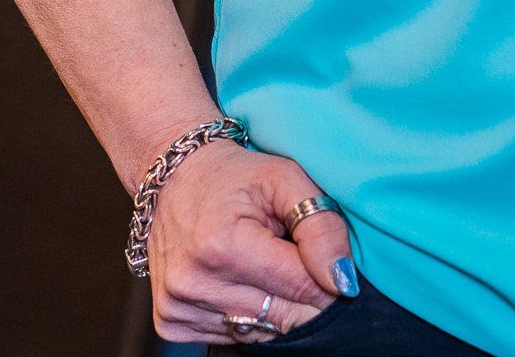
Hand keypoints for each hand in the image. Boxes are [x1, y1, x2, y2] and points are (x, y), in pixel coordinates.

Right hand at [145, 138, 357, 344]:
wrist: (174, 178)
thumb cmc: (233, 175)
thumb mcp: (284, 178)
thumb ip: (321, 225)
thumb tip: (343, 281)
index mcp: (223, 245)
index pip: (301, 286)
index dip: (326, 276)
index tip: (329, 262)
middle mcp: (194, 283)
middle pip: (282, 316)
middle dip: (302, 293)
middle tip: (297, 261)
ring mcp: (178, 307)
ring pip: (260, 332)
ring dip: (275, 305)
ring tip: (264, 264)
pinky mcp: (171, 323)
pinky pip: (232, 338)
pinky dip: (246, 315)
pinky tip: (240, 281)